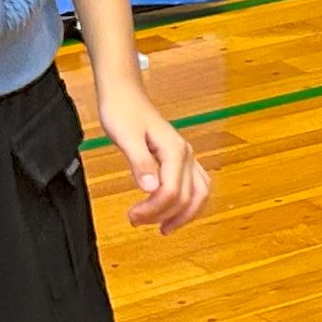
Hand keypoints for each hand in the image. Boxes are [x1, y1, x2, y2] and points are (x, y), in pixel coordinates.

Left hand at [95, 69, 211, 233]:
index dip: (153, 209)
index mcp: (174, 151)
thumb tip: (150, 188)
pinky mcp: (180, 158)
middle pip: (187, 197)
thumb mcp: (126, 137)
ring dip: (183, 214)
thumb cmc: (122, 110)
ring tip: (162, 227)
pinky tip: (170, 211)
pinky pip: (195, 186)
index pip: (171, 191)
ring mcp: (186, 157)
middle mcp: (186, 155)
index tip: (132, 216)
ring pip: (198, 194)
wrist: (124, 93)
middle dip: (163, 215)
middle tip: (137, 221)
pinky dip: (187, 203)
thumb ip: (140, 162)